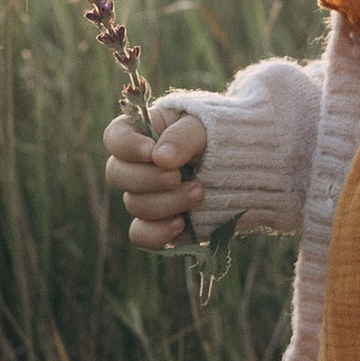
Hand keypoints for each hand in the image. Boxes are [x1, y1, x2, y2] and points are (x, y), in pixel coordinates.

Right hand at [103, 111, 209, 250]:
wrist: (245, 166)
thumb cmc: (219, 134)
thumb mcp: (203, 126)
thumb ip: (181, 136)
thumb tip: (160, 158)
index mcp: (142, 134)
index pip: (115, 138)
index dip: (126, 147)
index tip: (152, 151)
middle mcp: (138, 166)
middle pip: (117, 174)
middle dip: (148, 178)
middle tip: (179, 176)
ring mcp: (148, 196)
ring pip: (134, 205)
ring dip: (166, 202)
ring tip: (199, 193)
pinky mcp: (160, 222)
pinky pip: (141, 235)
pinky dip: (156, 232)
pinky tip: (181, 223)